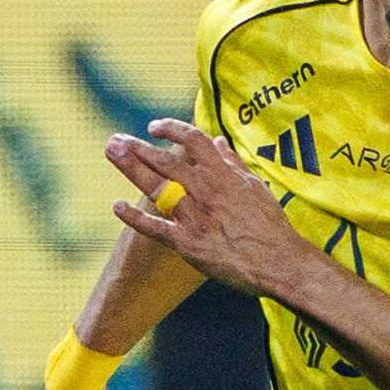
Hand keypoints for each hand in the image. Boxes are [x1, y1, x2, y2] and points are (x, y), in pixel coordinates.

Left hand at [107, 122, 310, 294]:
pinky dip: (134, 217)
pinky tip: (117, 206)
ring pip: (155, 187)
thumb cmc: (270, 225)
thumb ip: (232, 164)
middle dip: (137, 147)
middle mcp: (205, 190)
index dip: (170, 129)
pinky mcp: (187, 243)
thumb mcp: (255, 187)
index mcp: (222, 174)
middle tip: (115, 140)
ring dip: (130, 168)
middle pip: (164, 161)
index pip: (192, 140)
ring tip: (111, 153)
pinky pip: (155, 227)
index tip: (154, 127)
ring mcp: (194, 216)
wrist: (278, 262)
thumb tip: (218, 143)